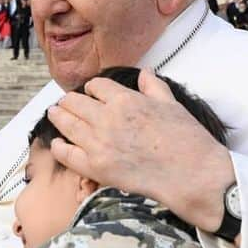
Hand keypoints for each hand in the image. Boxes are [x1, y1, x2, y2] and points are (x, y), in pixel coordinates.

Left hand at [46, 69, 235, 233]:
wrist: (193, 175)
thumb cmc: (188, 139)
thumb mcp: (171, 105)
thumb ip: (153, 87)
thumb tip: (145, 72)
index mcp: (126, 100)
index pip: (96, 86)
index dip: (92, 88)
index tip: (91, 92)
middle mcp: (107, 119)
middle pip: (75, 103)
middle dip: (69, 101)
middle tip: (64, 103)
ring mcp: (99, 144)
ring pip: (67, 124)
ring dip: (58, 117)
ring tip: (54, 114)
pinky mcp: (96, 168)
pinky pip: (67, 154)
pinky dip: (59, 147)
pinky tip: (57, 143)